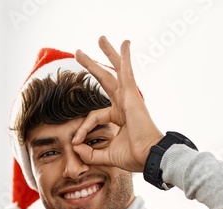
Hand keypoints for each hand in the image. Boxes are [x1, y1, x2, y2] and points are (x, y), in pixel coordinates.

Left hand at [72, 37, 163, 172]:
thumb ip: (89, 153)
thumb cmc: (133, 157)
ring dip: (108, 53)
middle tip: (78, 52)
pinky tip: (125, 43)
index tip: (76, 142)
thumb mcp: (105, 156)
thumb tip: (74, 146)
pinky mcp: (132, 95)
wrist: (148, 156)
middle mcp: (124, 103)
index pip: (93, 117)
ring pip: (115, 70)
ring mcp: (129, 98)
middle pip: (106, 79)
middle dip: (92, 66)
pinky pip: (127, 72)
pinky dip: (126, 57)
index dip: (82, 129)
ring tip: (100, 38)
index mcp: (119, 116)